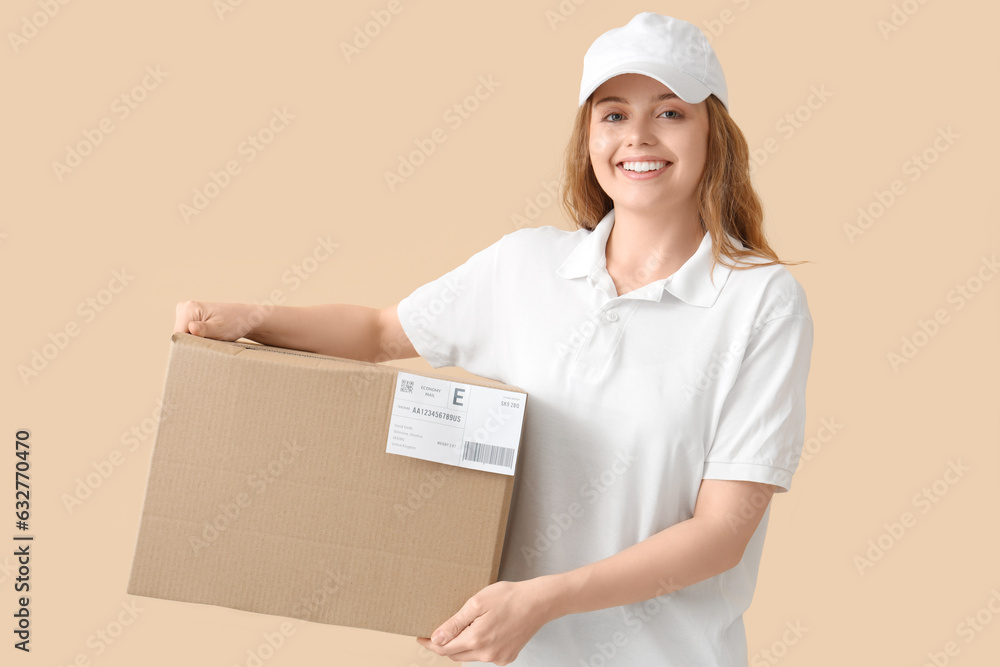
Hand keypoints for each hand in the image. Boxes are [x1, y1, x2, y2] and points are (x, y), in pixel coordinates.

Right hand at [173, 300, 256, 341]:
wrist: (244, 318)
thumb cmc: (234, 323)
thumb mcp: (219, 329)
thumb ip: (204, 330)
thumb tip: (191, 328)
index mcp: (189, 308)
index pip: (178, 335)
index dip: (188, 345)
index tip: (202, 348)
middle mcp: (184, 307)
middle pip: (179, 335)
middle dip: (190, 343)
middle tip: (208, 345)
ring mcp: (185, 311)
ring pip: (182, 335)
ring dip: (193, 341)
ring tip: (209, 340)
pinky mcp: (189, 317)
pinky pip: (186, 332)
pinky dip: (195, 338)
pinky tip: (207, 338)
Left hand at [415, 578, 557, 664]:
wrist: (539, 602)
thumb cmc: (509, 597)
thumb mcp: (477, 603)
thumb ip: (455, 623)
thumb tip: (437, 638)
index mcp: (477, 640)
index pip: (444, 649)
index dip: (430, 643)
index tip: (420, 637)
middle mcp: (487, 654)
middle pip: (456, 655)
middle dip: (444, 645)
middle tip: (439, 631)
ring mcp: (498, 658)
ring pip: (470, 656)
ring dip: (462, 645)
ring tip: (462, 627)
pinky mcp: (507, 657)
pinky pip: (485, 655)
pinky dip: (477, 646)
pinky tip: (481, 631)